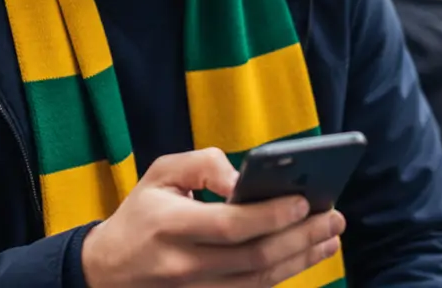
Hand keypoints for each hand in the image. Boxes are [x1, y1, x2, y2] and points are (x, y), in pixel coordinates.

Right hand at [81, 148, 343, 286]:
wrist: (107, 272)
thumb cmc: (141, 214)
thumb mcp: (161, 173)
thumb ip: (204, 165)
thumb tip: (246, 178)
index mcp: (169, 227)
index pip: (230, 226)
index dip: (271, 215)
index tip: (305, 200)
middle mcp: (184, 266)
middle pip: (254, 258)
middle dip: (300, 237)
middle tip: (334, 217)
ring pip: (260, 281)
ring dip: (301, 258)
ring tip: (331, 236)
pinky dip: (285, 274)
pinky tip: (306, 255)